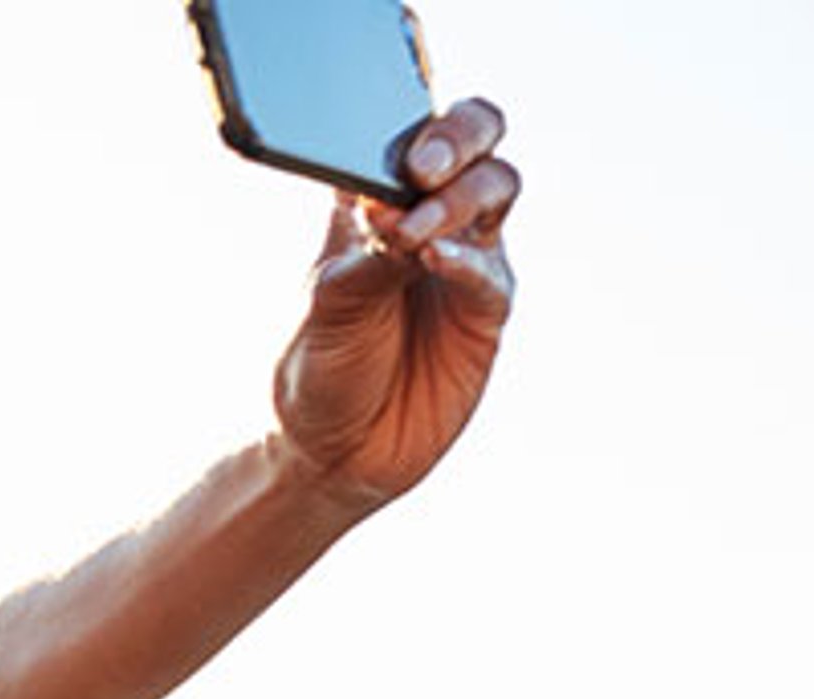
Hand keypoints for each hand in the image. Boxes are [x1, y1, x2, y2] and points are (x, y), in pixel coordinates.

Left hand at [271, 97, 519, 507]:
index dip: (413, 128)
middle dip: (460, 138)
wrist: (333, 454)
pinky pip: (491, 269)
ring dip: (460, 199)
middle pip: (473, 141)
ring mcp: (463, 258)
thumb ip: (366, 255)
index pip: (406, 132)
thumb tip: (397, 207)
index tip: (394, 155)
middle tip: (424, 168)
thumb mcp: (325, 307)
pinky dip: (468, 259)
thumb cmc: (318, 370)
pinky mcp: (485, 308)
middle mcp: (426, 216)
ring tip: (415, 235)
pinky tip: (436, 260)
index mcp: (372, 202)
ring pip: (495, 188)